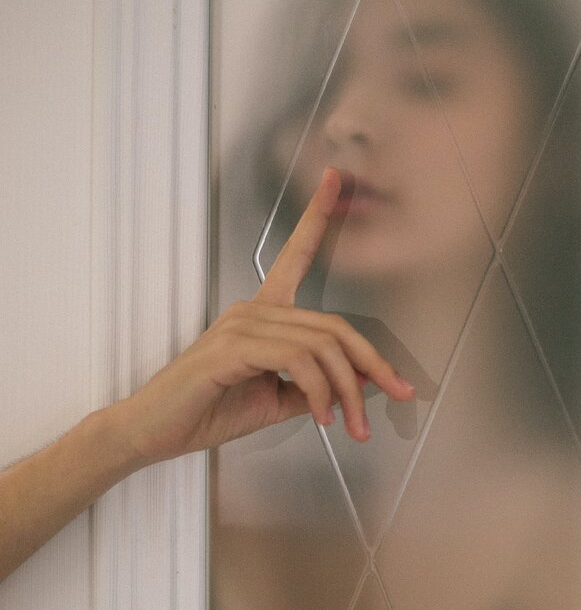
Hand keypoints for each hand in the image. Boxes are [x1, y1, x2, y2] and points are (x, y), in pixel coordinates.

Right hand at [119, 167, 414, 461]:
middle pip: (333, 326)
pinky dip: (319, 391)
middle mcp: (253, 311)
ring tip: (352, 423)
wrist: (154, 431)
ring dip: (347, 390)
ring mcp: (242, 325)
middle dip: (372, 365)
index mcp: (263, 315)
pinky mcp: (233, 347)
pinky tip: (321, 414)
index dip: (317, 216)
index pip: (296, 256)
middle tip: (396, 393)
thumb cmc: (207, 411)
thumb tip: (361, 383)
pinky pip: (297, 360)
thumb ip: (315, 386)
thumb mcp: (275, 400)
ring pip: (321, 346)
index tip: (334, 178)